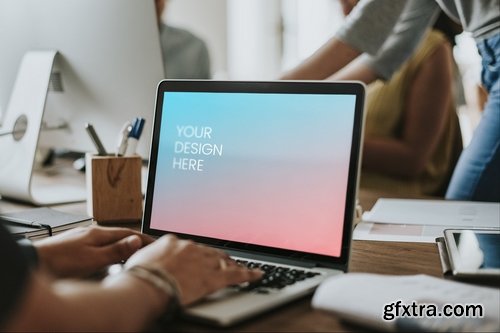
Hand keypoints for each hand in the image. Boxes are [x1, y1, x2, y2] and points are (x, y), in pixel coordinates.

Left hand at [35, 226, 153, 277]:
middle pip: (119, 235)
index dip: (144, 238)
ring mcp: (81, 238)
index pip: (128, 232)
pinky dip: (109, 251)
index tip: (156, 242)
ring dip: (122, 246)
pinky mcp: (74, 246)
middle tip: (148, 249)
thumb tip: (137, 241)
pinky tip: (106, 258)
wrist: (33, 261)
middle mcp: (91, 232)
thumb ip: (116, 250)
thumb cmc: (60, 262)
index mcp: (98, 233)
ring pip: (108, 241)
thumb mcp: (93, 259)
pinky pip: (98, 246)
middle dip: (135, 241)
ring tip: (131, 255)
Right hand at [125, 234, 262, 305]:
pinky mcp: (213, 277)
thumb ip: (150, 256)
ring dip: (233, 264)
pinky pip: (236, 275)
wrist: (145, 286)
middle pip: (210, 252)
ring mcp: (203, 261)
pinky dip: (249, 274)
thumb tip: (148, 259)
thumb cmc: (138, 276)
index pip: (191, 246)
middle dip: (218, 257)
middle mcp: (191, 247)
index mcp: (173, 241)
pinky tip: (257, 275)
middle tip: (225, 261)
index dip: (198, 253)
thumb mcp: (140, 259)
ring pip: (224, 262)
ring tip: (240, 267)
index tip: (199, 256)